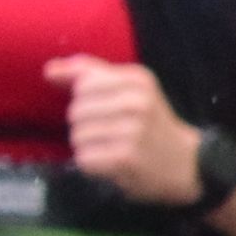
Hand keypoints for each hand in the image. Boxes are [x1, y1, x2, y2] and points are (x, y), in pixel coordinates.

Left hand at [46, 55, 202, 204]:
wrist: (187, 163)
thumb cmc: (150, 123)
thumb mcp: (128, 88)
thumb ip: (87, 73)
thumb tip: (49, 70)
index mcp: (137, 79)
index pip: (83, 84)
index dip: (85, 100)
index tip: (107, 110)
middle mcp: (137, 102)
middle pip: (76, 111)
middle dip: (86, 125)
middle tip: (112, 133)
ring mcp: (132, 131)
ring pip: (77, 136)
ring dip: (88, 147)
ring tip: (112, 148)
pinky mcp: (126, 158)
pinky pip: (84, 158)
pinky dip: (91, 164)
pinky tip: (111, 163)